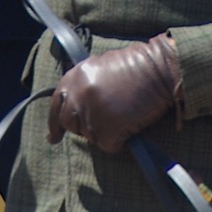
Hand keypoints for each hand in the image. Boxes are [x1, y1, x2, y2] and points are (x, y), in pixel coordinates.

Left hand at [48, 33, 181, 153]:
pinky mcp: (107, 129)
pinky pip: (109, 145)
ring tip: (125, 115)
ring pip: (92, 136)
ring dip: (107, 132)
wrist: (159, 69)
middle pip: (71, 124)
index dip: (55, 123)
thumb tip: (80, 104)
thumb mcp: (102, 67)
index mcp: (76, 76)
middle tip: (105, 125)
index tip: (53, 138)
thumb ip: (85, 84)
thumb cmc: (138, 65)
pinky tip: (132, 125)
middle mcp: (79, 95)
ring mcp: (91, 113)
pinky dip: (121, 141)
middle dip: (85, 128)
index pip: (56, 104)